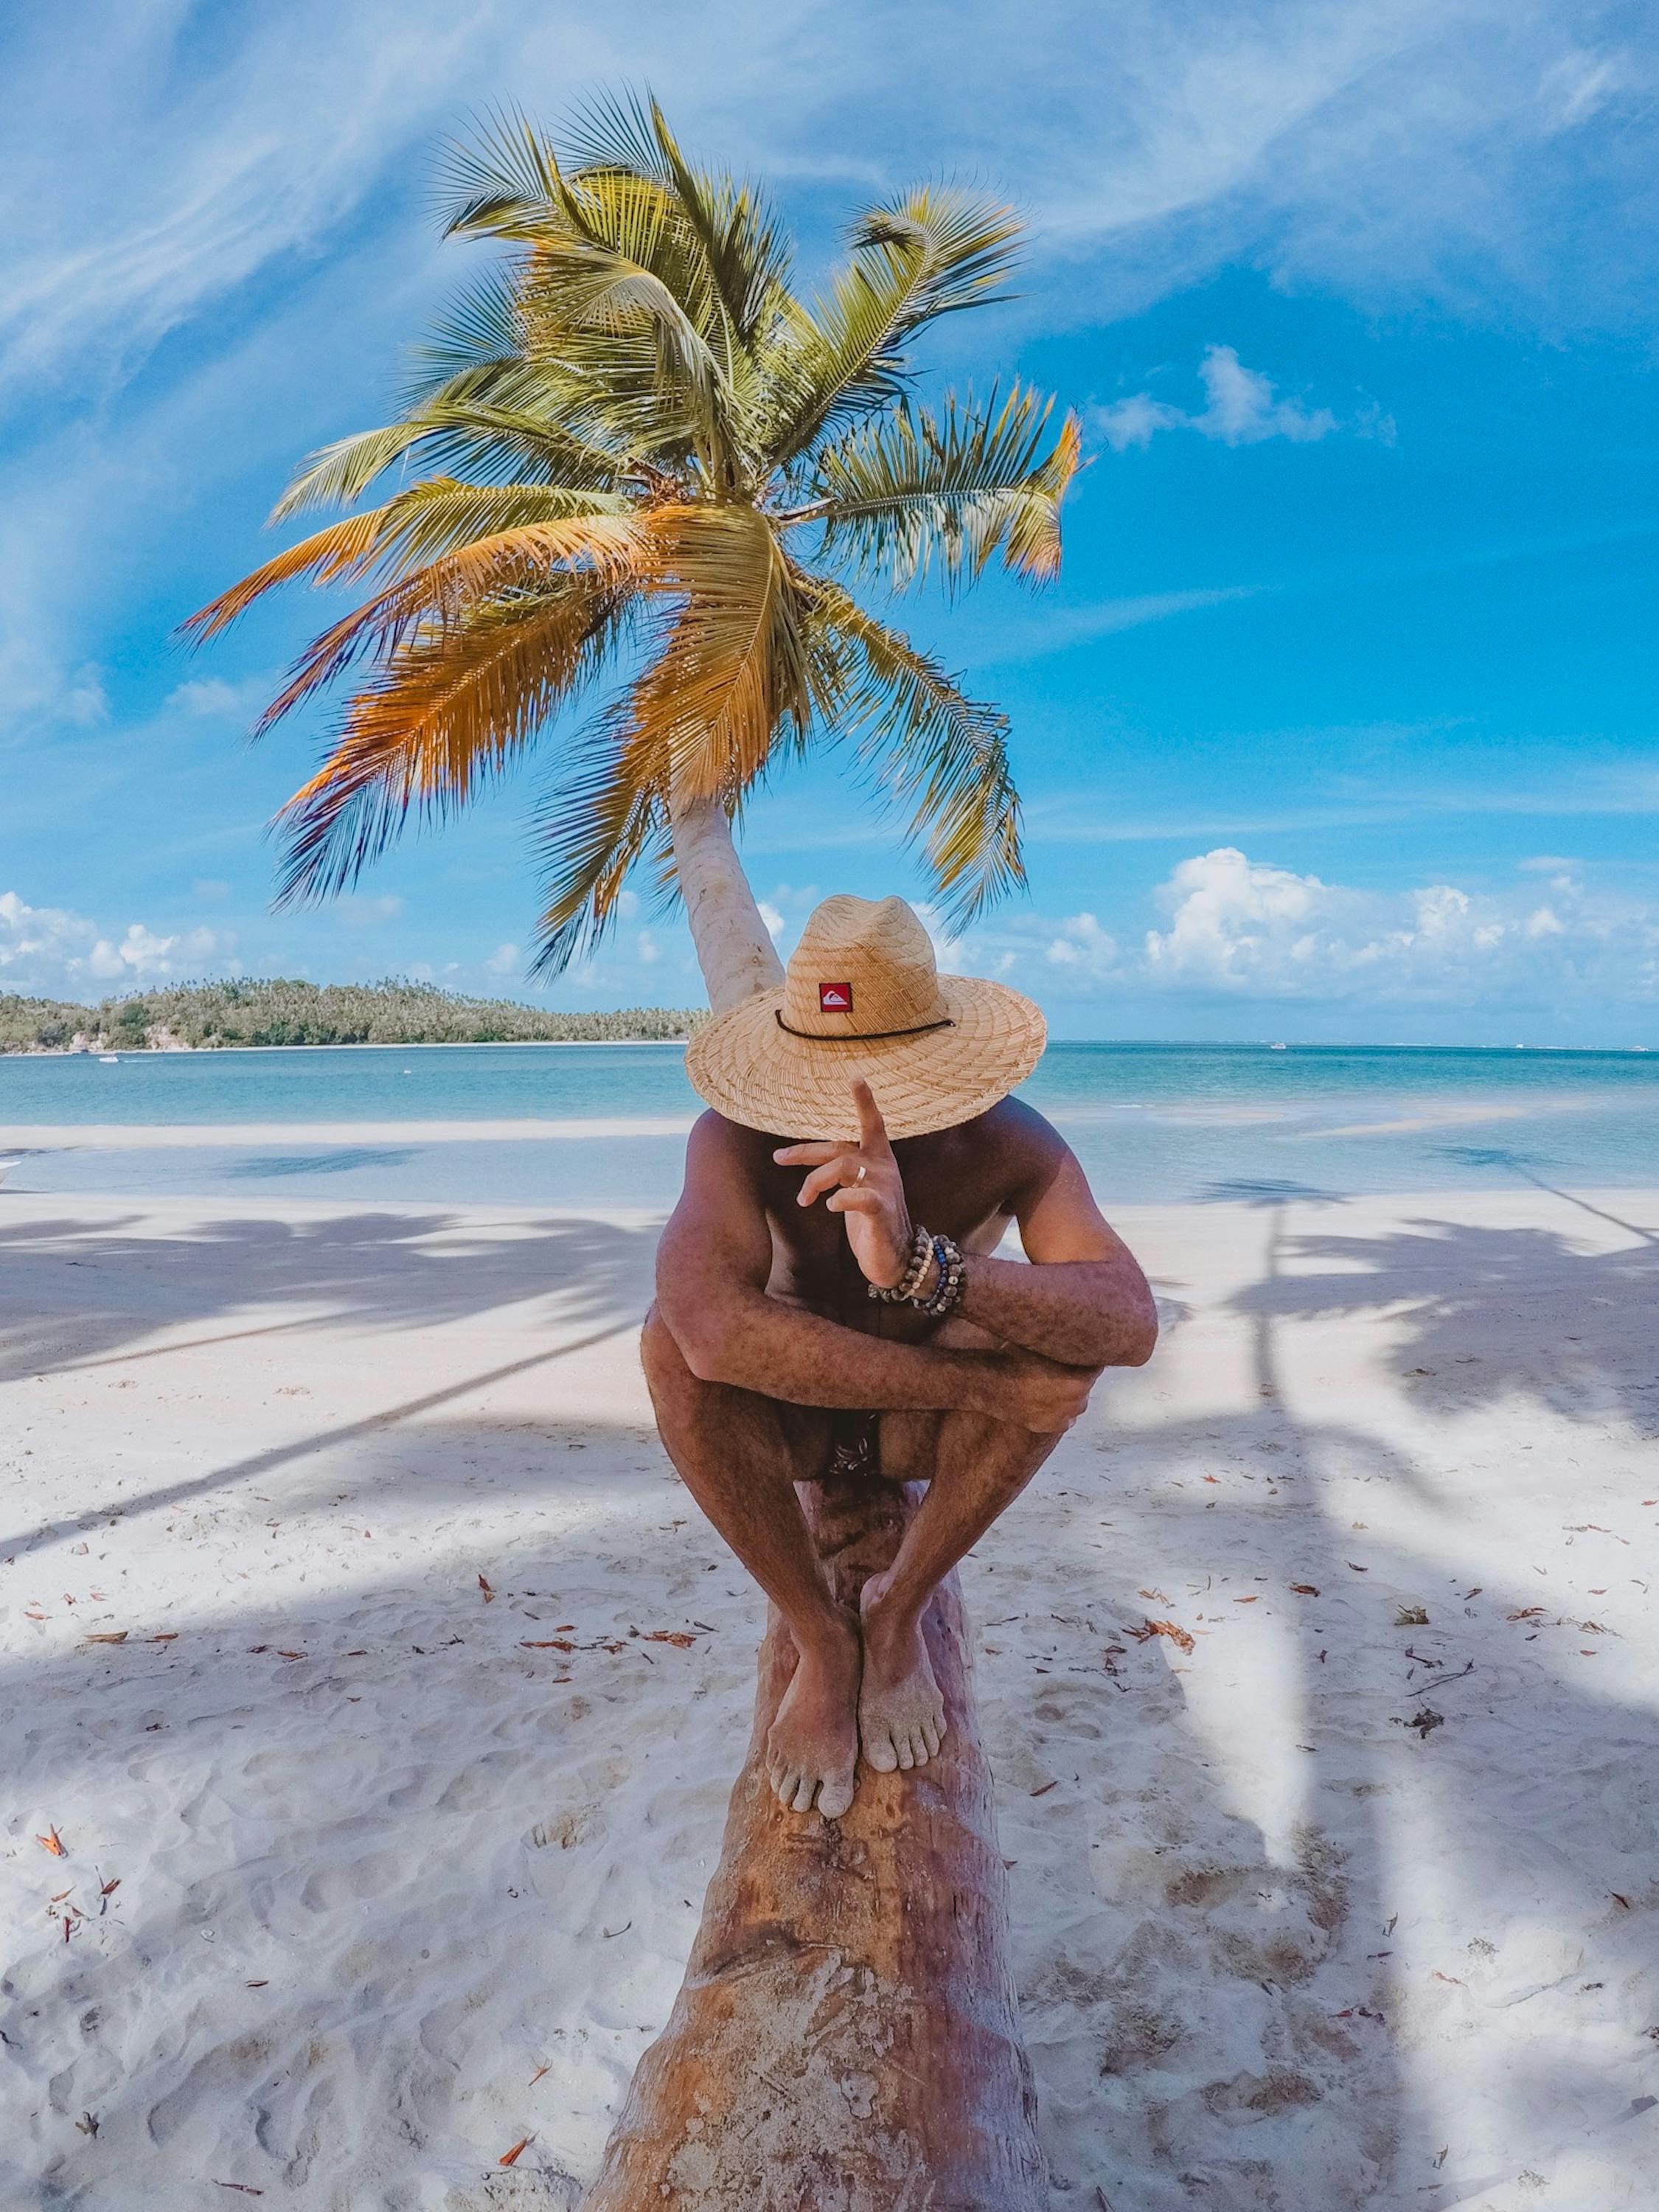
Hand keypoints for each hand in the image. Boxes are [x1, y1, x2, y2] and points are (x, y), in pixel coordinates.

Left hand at [774, 1078, 914, 1289]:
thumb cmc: (871, 1218)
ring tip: (803, 1200)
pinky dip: (840, 1200)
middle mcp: (882, 1167)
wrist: (897, 1256)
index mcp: (878, 1157)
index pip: (871, 1122)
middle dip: (804, 1151)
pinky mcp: (881, 1212)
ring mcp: (883, 1188)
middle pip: (839, 1147)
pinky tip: (830, 1206)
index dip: (864, 1100)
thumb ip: (839, 1167)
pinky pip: (858, 1198)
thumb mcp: (856, 1185)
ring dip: (815, 1181)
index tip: (855, 1076)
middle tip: (778, 1157)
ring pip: (842, 1166)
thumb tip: (805, 1153)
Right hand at [988, 1350, 1094, 1432]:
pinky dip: (1060, 1409)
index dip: (1088, 1356)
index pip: (1095, 1366)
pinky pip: (1065, 1417)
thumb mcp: (1045, 1345)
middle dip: (1079, 1375)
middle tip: (1063, 1365)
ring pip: (1077, 1403)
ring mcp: (1062, 1418)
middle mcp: (1075, 1403)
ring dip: (1070, 1393)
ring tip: (1052, 1381)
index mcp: (1078, 1382)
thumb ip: (1067, 1346)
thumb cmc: (1013, 1360)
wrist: (987, 1384)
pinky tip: (1046, 1397)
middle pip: (1086, 1385)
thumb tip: (1079, 1337)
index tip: (1080, 1351)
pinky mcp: (1049, 1427)